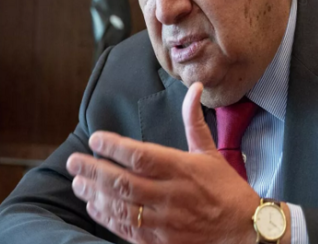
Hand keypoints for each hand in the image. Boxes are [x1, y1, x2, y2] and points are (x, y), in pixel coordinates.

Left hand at [66, 82, 260, 243]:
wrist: (243, 228)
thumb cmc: (226, 188)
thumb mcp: (211, 152)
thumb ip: (193, 121)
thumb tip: (194, 88)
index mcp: (182, 169)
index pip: (141, 155)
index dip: (114, 147)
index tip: (95, 139)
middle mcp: (171, 194)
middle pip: (123, 181)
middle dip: (94, 170)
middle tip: (74, 162)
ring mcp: (164, 220)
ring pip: (120, 206)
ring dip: (95, 194)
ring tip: (78, 183)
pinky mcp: (160, 241)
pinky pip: (126, 229)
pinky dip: (106, 217)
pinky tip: (93, 206)